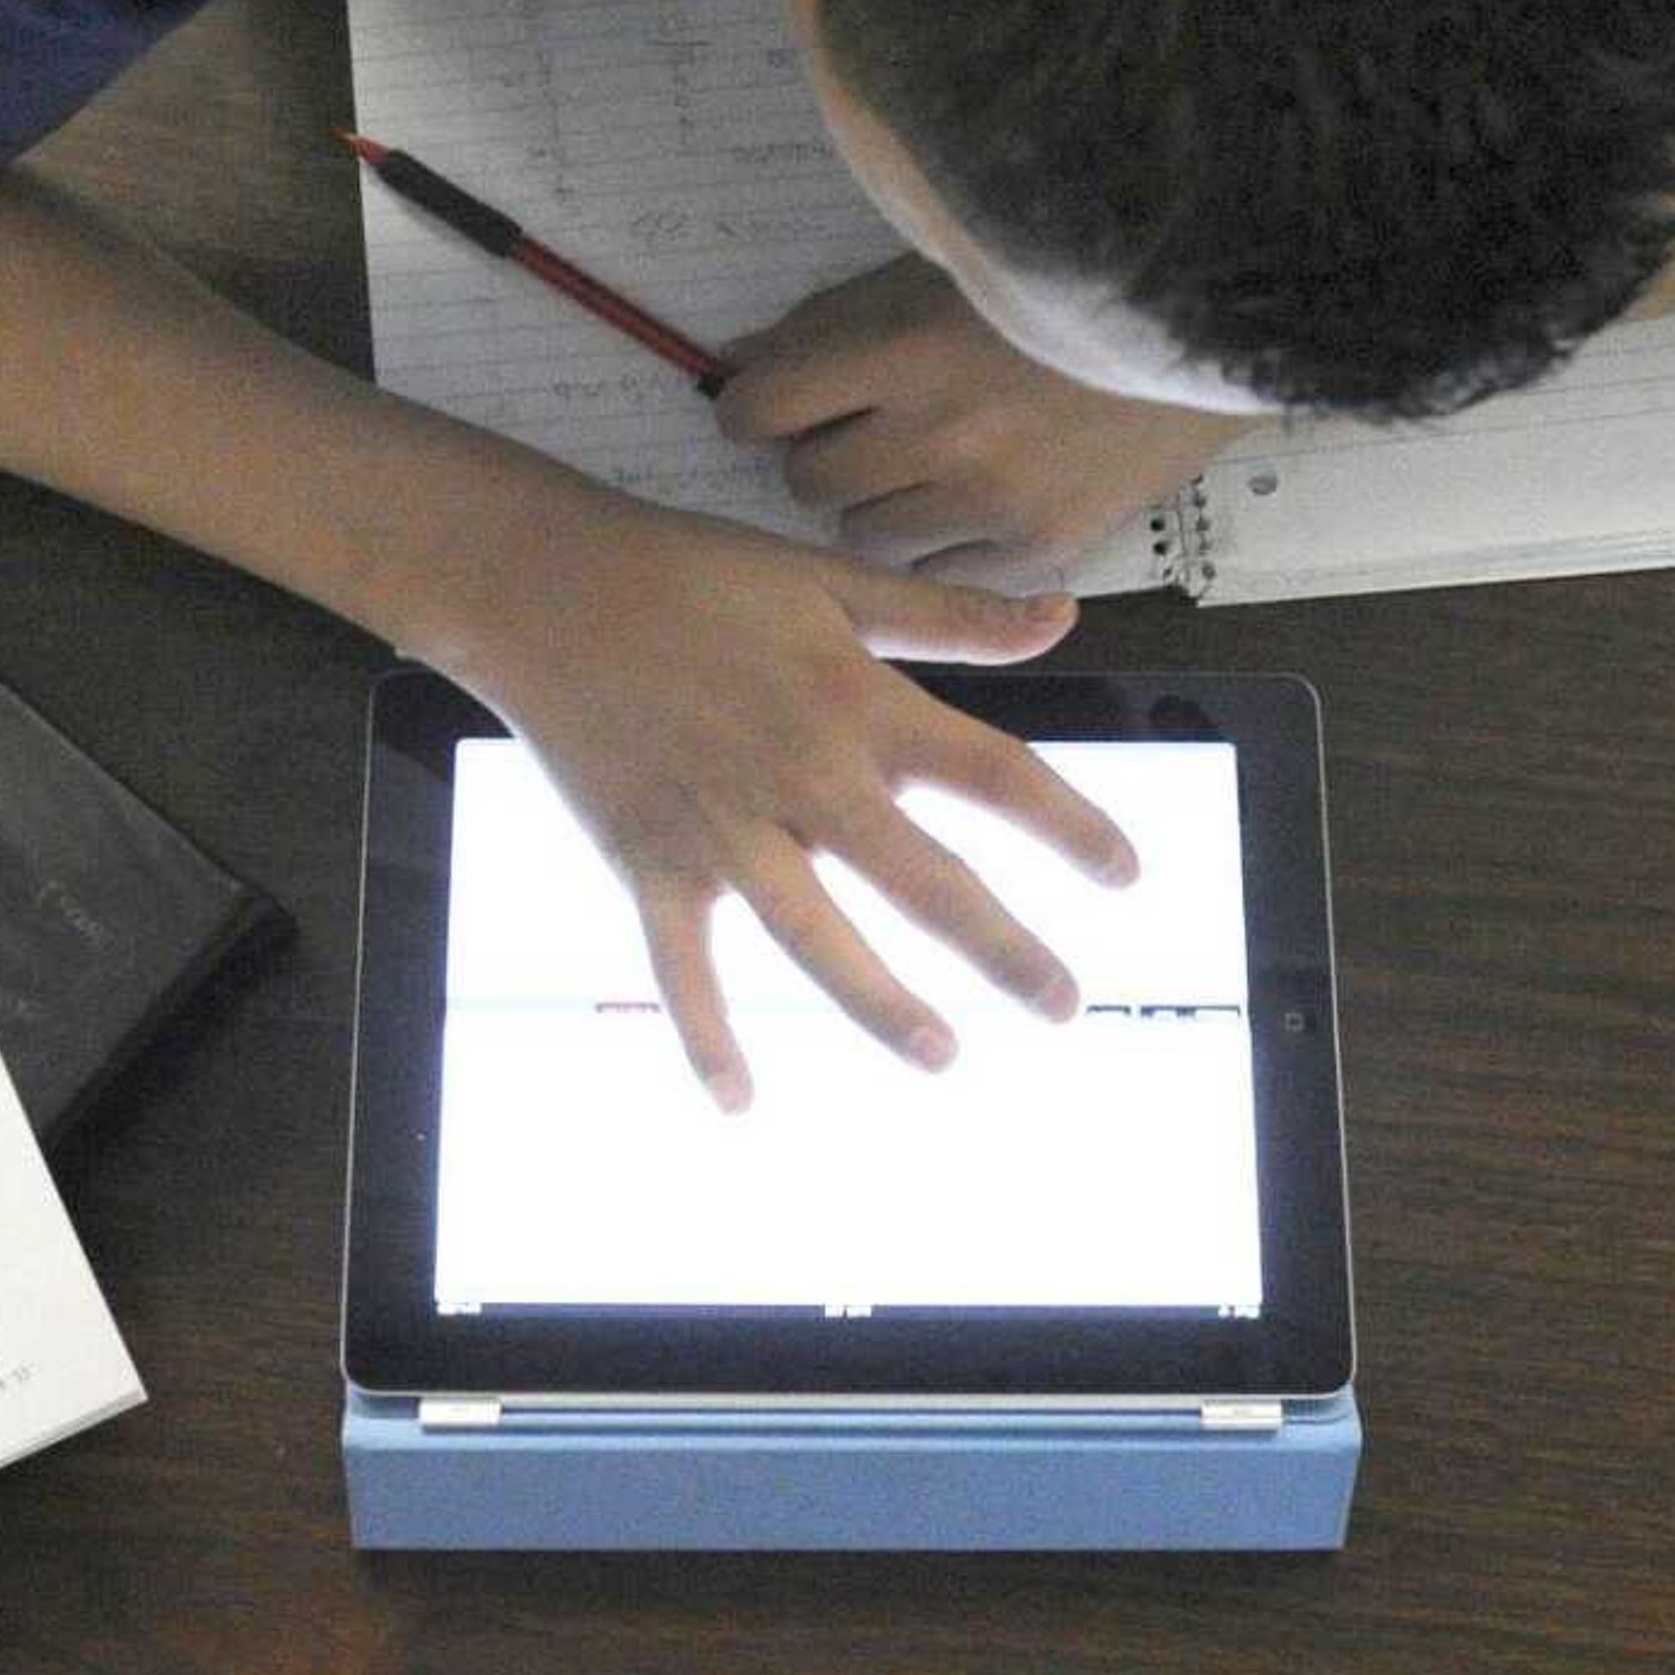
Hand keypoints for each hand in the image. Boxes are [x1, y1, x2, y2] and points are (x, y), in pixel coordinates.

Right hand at [427, 494, 1137, 1110]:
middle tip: (1064, 1007)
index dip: (1069, 826)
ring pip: (818, 938)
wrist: (547, 587)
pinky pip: (684, 966)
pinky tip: (739, 1101)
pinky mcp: (650, 861)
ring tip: (942, 1057)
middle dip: (1002, 950)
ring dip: (882, 1006)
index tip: (1128, 875)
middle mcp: (804, 779)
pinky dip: (707, 1036)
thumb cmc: (691, 573)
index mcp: (858, 706)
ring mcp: (725, 830)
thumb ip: (948, 617)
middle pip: (925, 882)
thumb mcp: (829, 581)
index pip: (992, 776)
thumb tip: (1063, 619)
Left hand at [715, 258, 1255, 580]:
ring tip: (922, 460)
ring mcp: (992, 501)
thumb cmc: (1060, 273)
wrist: (1209, 309)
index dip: (754, 407)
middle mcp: (939, 436)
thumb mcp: (936, 269)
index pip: (763, 409)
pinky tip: (970, 498)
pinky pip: (942, 574)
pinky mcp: (1043, 547)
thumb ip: (836, 320)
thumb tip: (743, 359)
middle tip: (858, 427)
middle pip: (809, 480)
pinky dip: (941, 544)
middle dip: (819, 453)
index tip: (773, 403)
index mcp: (904, 351)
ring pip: (867, 537)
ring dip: (876, 502)